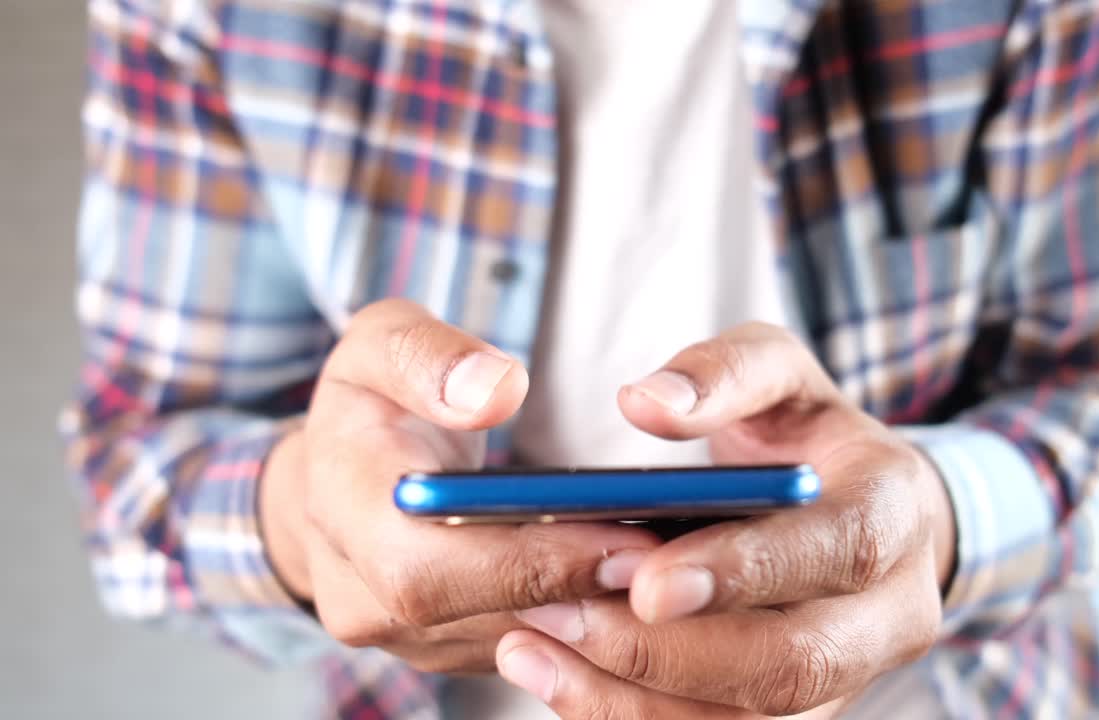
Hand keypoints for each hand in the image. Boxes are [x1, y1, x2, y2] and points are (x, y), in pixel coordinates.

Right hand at [260, 299, 660, 672]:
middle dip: (585, 588)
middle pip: (482, 616)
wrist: (336, 475)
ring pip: (516, 643)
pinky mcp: (449, 653)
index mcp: (341, 510)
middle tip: (680, 558)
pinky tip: (644, 583)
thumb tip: (495, 390)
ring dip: (598, 612)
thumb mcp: (382, 343)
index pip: (430, 564)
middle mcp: (364, 598)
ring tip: (680, 570)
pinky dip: (588, 619)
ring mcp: (407, 640)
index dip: (530, 559)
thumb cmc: (368, 401)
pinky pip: (527, 649)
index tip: (624, 534)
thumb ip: (429, 356)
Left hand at [498, 322, 955, 715]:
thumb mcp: (778, 373)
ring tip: (530, 649)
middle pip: (794, 663)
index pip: (837, 552)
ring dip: (633, 696)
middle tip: (558, 615)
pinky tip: (557, 677)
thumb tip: (645, 401)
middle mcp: (891, 610)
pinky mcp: (804, 715)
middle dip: (670, 652)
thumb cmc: (806, 433)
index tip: (644, 579)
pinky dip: (631, 715)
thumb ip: (722, 372)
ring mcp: (852, 676)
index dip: (743, 571)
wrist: (857, 510)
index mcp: (894, 509)